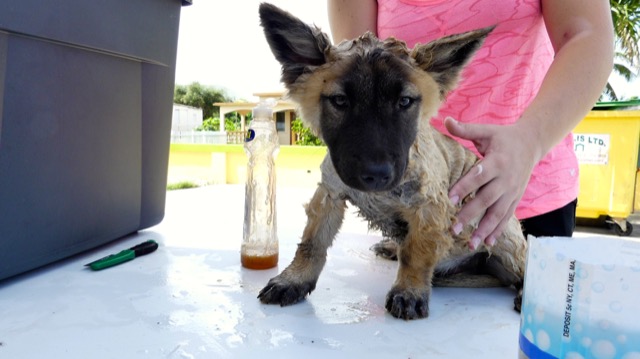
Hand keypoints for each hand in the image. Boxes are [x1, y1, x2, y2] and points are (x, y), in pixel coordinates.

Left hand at [445, 117, 540, 248]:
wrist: (533, 143)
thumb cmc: (503, 137)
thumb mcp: (486, 131)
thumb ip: (465, 129)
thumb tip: (445, 120)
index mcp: (497, 161)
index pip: (478, 176)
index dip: (464, 187)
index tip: (450, 199)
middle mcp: (506, 179)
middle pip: (486, 199)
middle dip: (470, 215)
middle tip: (454, 228)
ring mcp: (513, 191)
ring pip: (497, 213)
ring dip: (484, 229)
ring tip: (470, 243)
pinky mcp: (516, 198)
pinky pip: (507, 217)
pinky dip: (498, 230)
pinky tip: (487, 243)